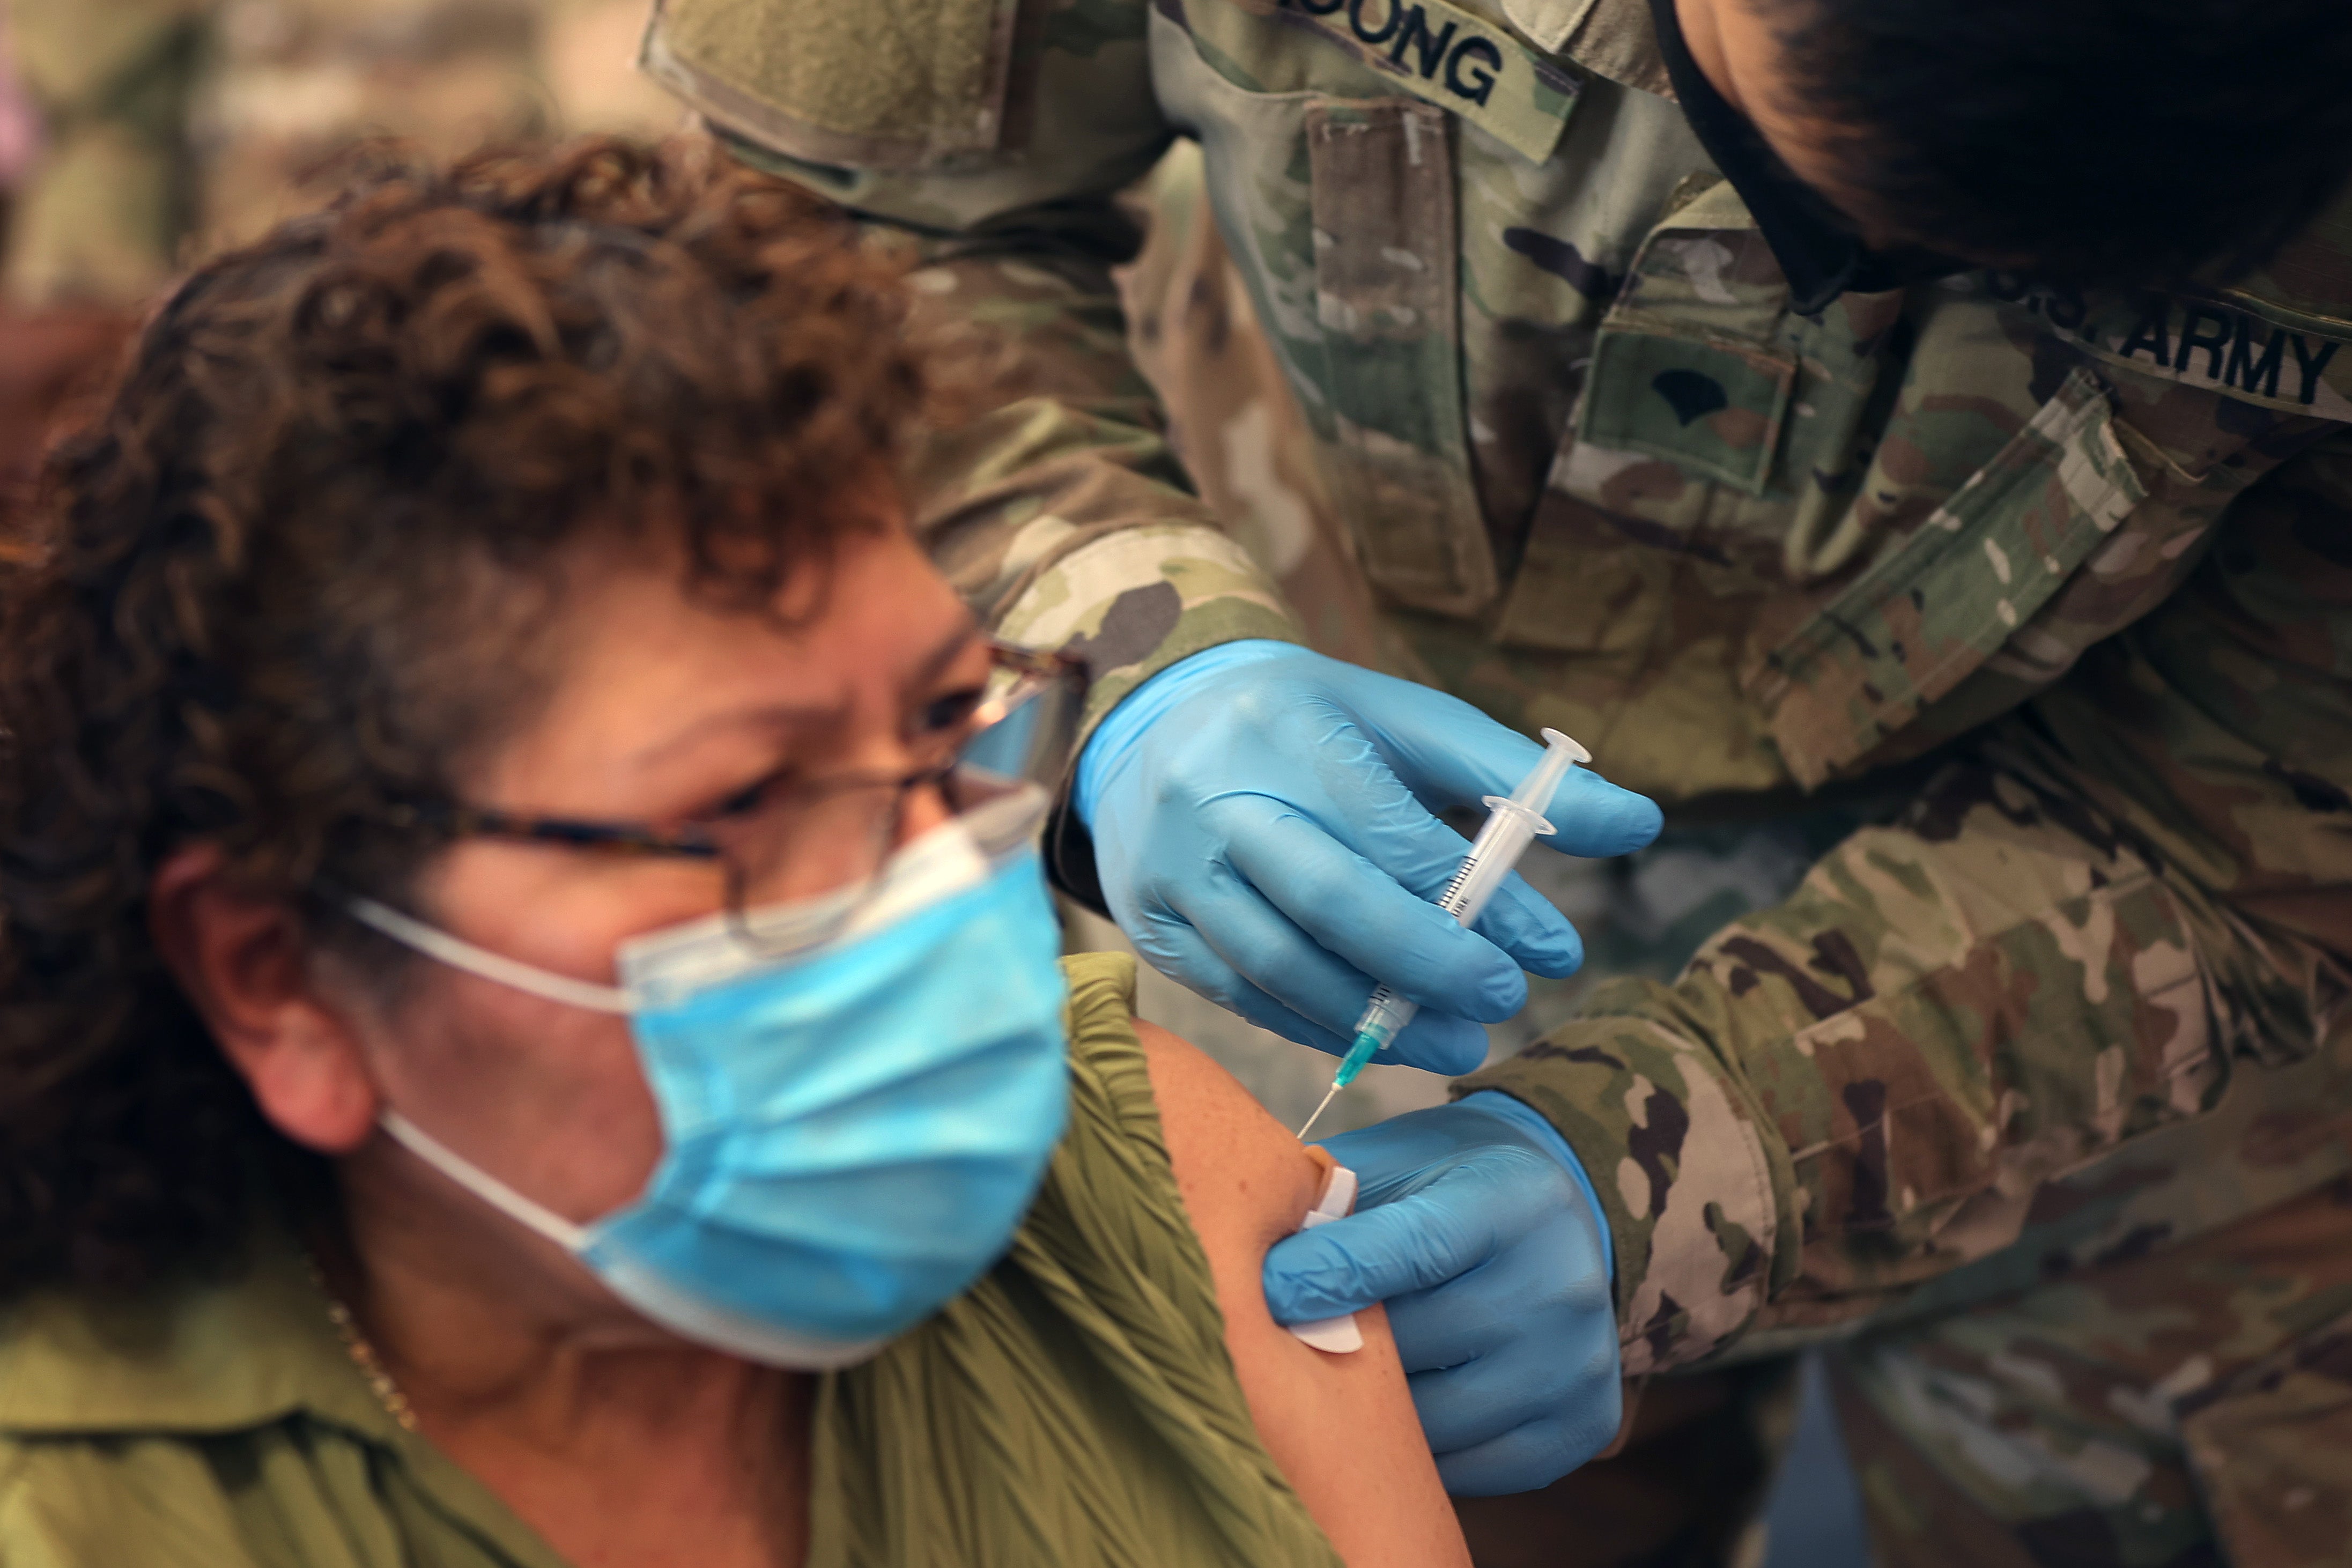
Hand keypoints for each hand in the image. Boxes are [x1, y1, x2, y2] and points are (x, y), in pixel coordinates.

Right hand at [1074, 642, 1659, 1073]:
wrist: (1153, 725)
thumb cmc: (1307, 725)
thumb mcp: (1403, 721)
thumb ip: (1512, 774)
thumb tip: (1641, 824)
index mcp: (1286, 730)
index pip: (1394, 834)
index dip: (1483, 902)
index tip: (1556, 949)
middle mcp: (1215, 800)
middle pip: (1330, 904)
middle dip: (1430, 965)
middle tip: (1505, 1000)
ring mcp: (1171, 870)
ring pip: (1280, 965)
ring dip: (1378, 1020)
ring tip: (1458, 1043)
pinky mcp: (1152, 928)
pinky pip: (1242, 996)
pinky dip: (1318, 1026)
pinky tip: (1380, 1039)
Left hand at [1262, 1094, 1621, 1494]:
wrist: (1561, 1211)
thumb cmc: (1454, 1182)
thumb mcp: (1402, 1159)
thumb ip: (1334, 1196)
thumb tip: (1253, 1244)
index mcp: (1513, 1201)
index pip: (1410, 1251)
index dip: (1328, 1275)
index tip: (1266, 1291)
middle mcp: (1559, 1282)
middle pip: (1418, 1342)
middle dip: (1338, 1345)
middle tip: (1279, 1346)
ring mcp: (1574, 1361)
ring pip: (1437, 1417)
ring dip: (1374, 1407)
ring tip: (1334, 1381)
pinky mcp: (1580, 1422)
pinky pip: (1473, 1465)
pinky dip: (1422, 1449)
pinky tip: (1395, 1414)